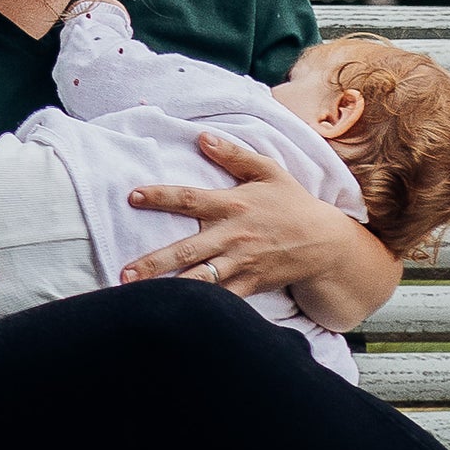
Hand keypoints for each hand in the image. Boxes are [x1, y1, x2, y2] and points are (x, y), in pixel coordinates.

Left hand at [122, 132, 368, 296]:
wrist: (326, 242)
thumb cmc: (292, 204)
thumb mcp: (269, 171)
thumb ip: (234, 155)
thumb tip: (202, 137)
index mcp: (232, 205)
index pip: (189, 199)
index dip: (161, 197)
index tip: (133, 196)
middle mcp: (232, 236)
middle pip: (186, 249)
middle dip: (154, 263)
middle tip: (123, 272)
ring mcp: (240, 263)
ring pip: (199, 279)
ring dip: (169, 289)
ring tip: (137, 297)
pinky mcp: (250, 284)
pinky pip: (221, 299)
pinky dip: (200, 307)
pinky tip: (175, 313)